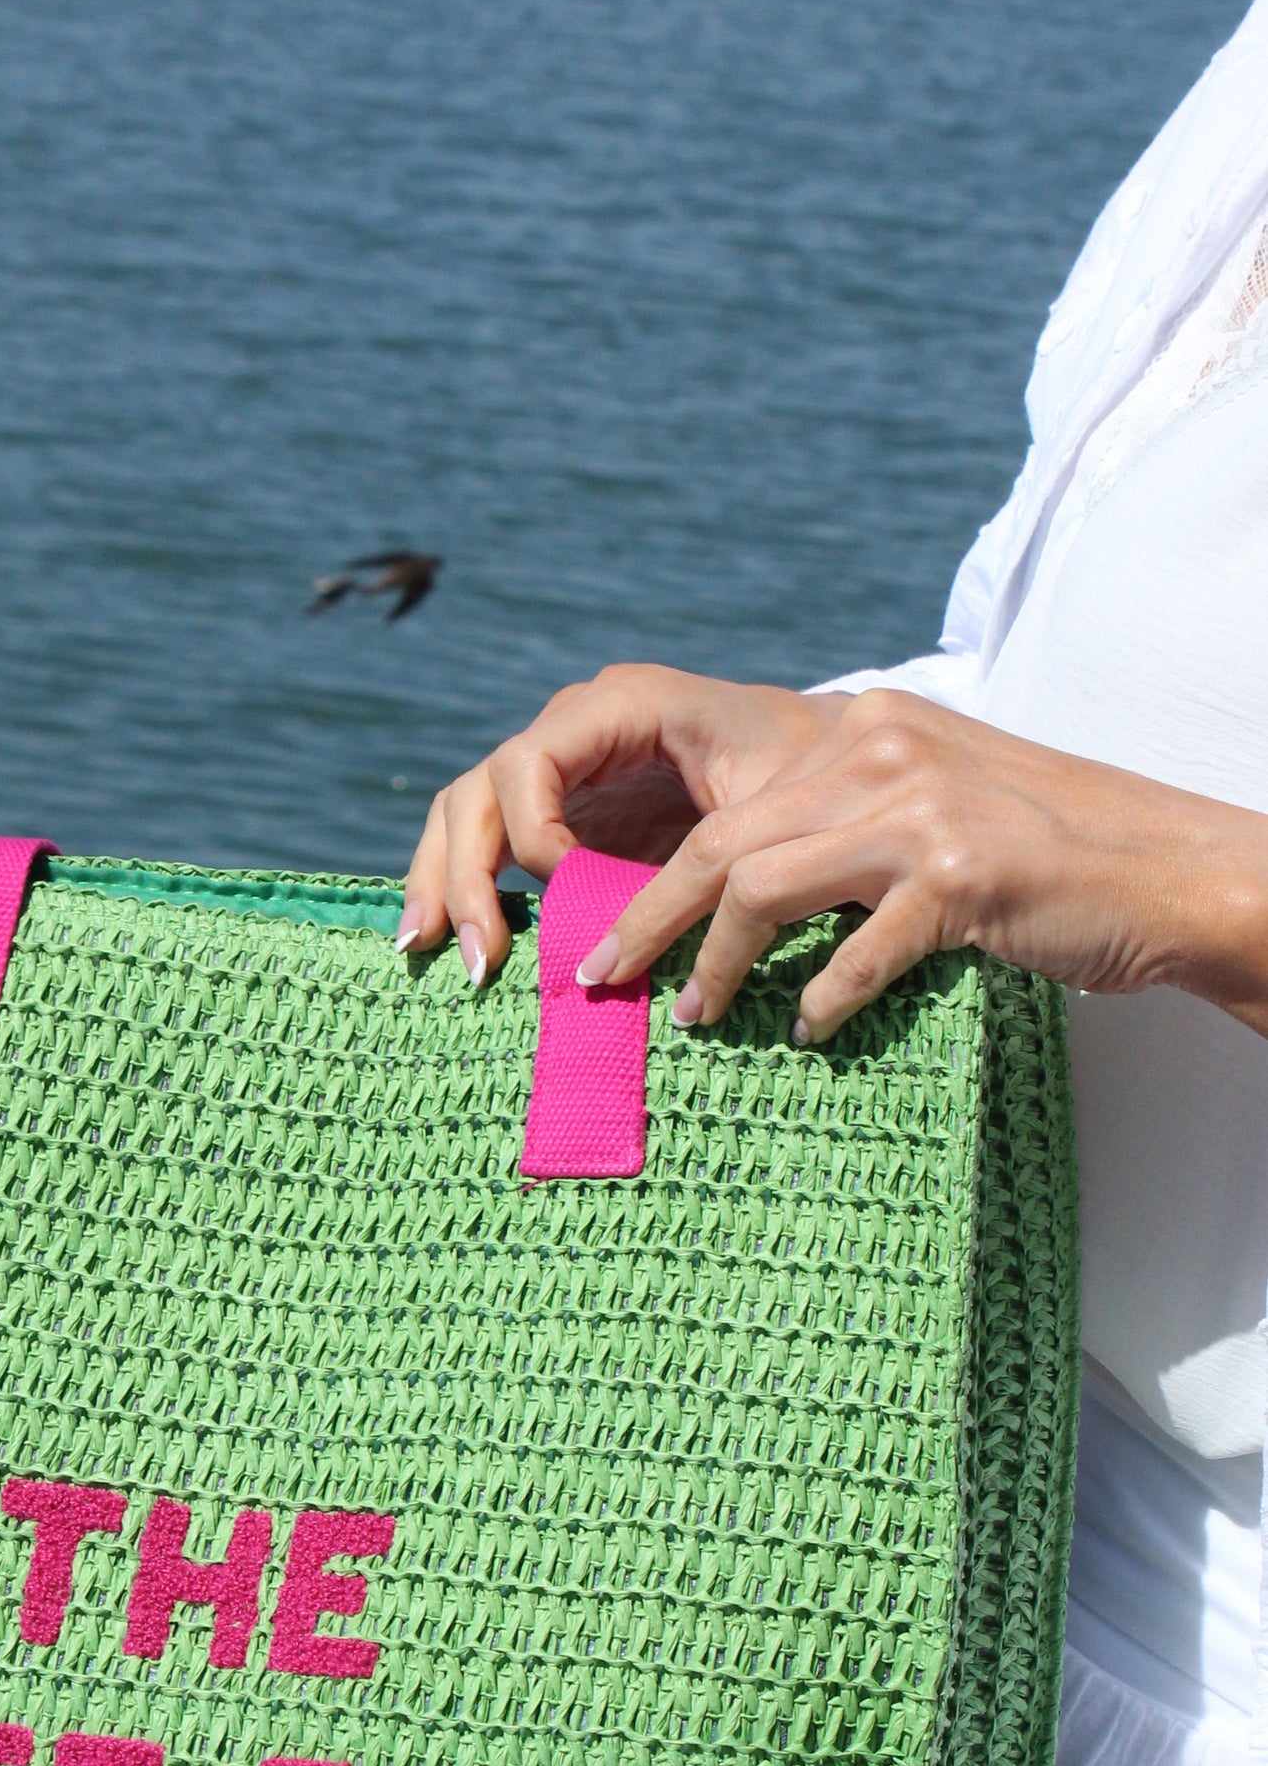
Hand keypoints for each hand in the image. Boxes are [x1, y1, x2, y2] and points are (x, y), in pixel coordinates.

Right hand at [402, 665, 840, 981]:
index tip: (571, 891)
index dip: (533, 834)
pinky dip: (463, 886)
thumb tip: (617, 952)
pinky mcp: (563, 814)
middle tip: (476, 957)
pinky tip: (440, 939)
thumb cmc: (811, 779)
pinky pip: (490, 841)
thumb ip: (693, 871)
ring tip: (423, 952)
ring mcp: (562, 770)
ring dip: (442, 883)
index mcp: (622, 703)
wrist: (839, 763)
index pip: (528, 762)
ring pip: (466, 814)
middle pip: (478, 791)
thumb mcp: (766, 816)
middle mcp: (575, 729)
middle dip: (464, 874)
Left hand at [567, 685, 1267, 1042]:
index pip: (725, 811)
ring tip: (697, 1017)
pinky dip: (825, 997)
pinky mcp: (965, 875)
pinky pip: (860, 949)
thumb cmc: (1033, 862)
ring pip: (764, 885)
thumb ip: (836, 834)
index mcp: (862, 733)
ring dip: (718, 963)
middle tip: (605, 984)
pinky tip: (810, 1032)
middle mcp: (881, 754)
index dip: (653, 884)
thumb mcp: (922, 816)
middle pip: (721, 845)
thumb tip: (730, 909)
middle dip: (648, 922)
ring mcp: (922, 811)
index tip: (607, 943)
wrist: (1160, 869)